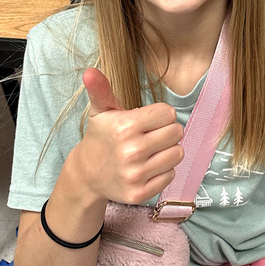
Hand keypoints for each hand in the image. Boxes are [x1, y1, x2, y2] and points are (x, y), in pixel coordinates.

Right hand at [77, 68, 184, 204]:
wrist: (87, 174)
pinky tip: (148, 167)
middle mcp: (132, 152)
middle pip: (176, 132)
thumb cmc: (101, 136)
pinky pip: (171, 175)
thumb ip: (101, 89)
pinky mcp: (140, 194)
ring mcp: (136, 175)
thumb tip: (90, 72)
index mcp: (125, 127)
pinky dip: (163, 171)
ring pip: (177, 154)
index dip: (160, 115)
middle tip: (151, 135)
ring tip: (151, 150)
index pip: (169, 113)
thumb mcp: (101, 111)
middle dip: (166, 131)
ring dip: (168, 150)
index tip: (147, 120)